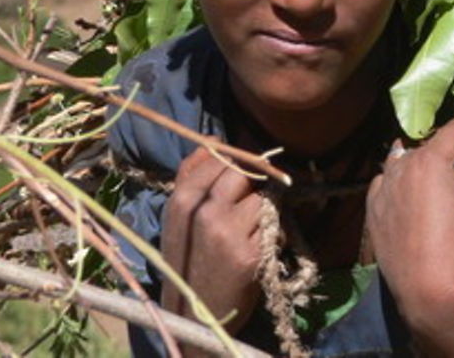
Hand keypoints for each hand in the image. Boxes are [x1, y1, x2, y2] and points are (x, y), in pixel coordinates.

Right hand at [161, 147, 262, 347]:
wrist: (191, 314)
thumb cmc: (188, 257)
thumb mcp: (179, 215)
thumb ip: (193, 174)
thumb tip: (216, 138)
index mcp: (182, 198)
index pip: (220, 155)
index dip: (241, 159)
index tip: (250, 169)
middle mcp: (202, 211)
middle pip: (245, 171)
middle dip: (256, 181)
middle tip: (256, 198)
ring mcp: (227, 232)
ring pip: (263, 198)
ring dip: (266, 210)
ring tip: (253, 229)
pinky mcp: (250, 253)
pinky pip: (274, 225)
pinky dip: (274, 233)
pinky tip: (258, 248)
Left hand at [365, 119, 453, 357]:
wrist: (429, 292)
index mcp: (429, 159)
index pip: (453, 129)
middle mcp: (400, 166)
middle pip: (426, 145)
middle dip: (443, 154)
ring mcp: (382, 188)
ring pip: (402, 162)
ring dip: (418, 168)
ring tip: (434, 194)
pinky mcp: (372, 210)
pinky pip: (385, 184)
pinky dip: (398, 186)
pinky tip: (410, 206)